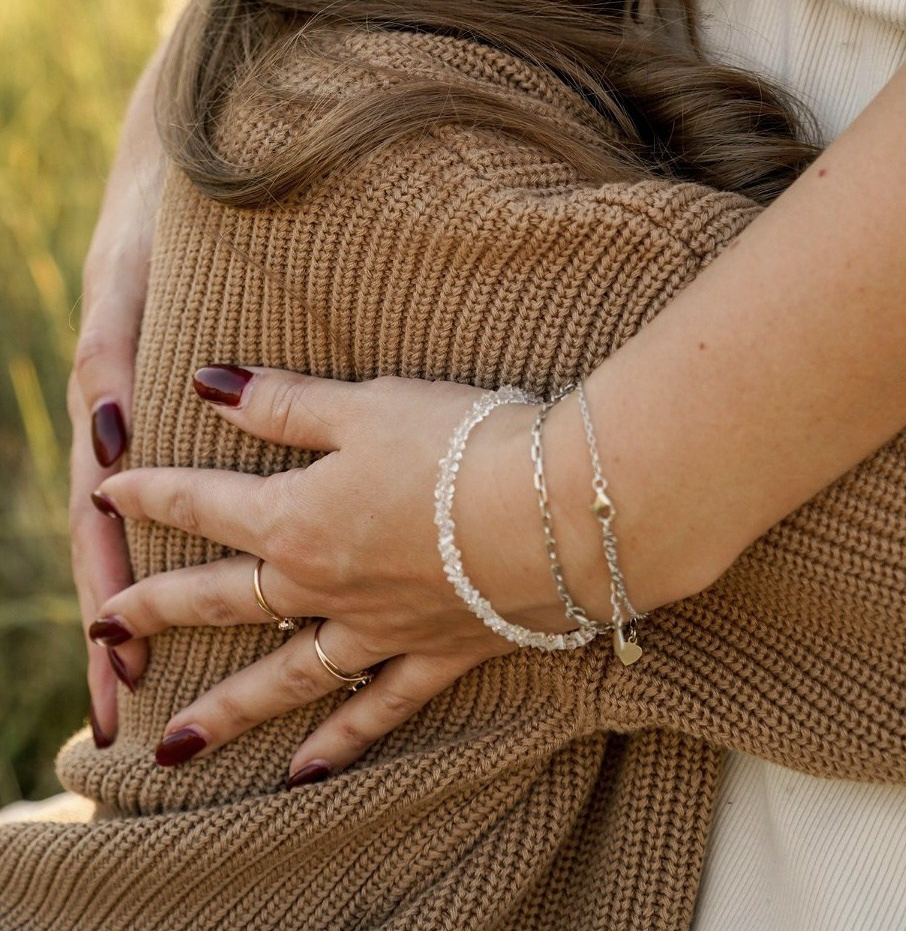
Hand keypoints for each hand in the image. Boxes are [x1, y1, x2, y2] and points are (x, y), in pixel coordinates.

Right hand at [70, 47, 166, 740]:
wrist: (185, 156)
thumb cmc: (158, 217)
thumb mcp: (131, 278)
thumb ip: (117, 354)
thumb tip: (111, 445)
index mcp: (111, 396)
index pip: (105, 515)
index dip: (113, 591)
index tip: (121, 667)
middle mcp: (128, 416)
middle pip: (119, 539)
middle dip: (124, 624)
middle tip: (126, 714)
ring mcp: (150, 411)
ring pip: (146, 521)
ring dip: (149, 597)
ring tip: (155, 680)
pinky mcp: (182, 399)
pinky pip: (178, 479)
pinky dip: (182, 534)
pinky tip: (212, 578)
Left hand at [90, 368, 560, 785]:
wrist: (548, 515)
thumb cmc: (457, 443)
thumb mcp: (363, 405)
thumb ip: (282, 402)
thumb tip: (205, 384)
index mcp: (297, 517)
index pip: (205, 503)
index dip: (152, 495)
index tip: (108, 493)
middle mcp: (322, 585)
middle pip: (224, 599)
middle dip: (158, 612)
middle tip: (104, 633)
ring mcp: (376, 629)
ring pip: (284, 677)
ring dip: (225, 711)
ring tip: (172, 749)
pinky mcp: (434, 654)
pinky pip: (375, 712)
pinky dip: (339, 742)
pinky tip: (305, 774)